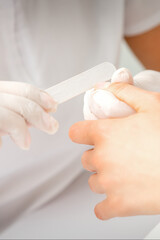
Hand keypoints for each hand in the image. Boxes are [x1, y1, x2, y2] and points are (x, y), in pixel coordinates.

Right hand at [0, 81, 57, 148]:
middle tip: (53, 127)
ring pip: (9, 118)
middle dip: (39, 115)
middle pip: (20, 102)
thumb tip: (44, 114)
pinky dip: (0, 142)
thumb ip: (18, 110)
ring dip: (21, 131)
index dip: (41, 97)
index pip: (22, 89)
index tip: (54, 106)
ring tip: (25, 144)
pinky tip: (0, 144)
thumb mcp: (5, 110)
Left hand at [69, 82, 159, 219]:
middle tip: (118, 154)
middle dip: (98, 156)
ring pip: (93, 181)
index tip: (87, 136)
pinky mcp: (119, 206)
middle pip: (86, 159)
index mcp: (105, 134)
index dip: (82, 133)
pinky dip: (108, 205)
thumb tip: (105, 87)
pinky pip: (101, 209)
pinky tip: (120, 197)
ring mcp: (109, 184)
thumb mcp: (151, 105)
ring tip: (125, 174)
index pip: (76, 133)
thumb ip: (124, 92)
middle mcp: (102, 159)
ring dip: (104, 178)